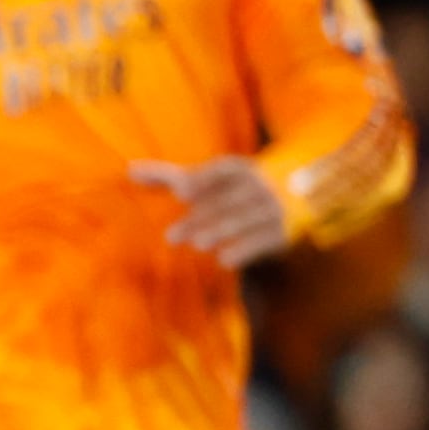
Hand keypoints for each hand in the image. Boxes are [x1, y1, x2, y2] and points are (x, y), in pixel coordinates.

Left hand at [130, 156, 291, 268]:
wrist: (298, 192)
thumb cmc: (234, 186)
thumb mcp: (210, 177)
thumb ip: (171, 175)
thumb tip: (130, 170)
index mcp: (241, 168)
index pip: (222, 170)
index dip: (202, 179)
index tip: (180, 192)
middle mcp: (259, 185)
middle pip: (225, 201)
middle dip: (199, 218)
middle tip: (171, 236)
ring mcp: (274, 208)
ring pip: (244, 221)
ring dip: (220, 232)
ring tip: (198, 244)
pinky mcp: (283, 231)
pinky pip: (263, 240)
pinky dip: (245, 250)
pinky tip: (224, 260)